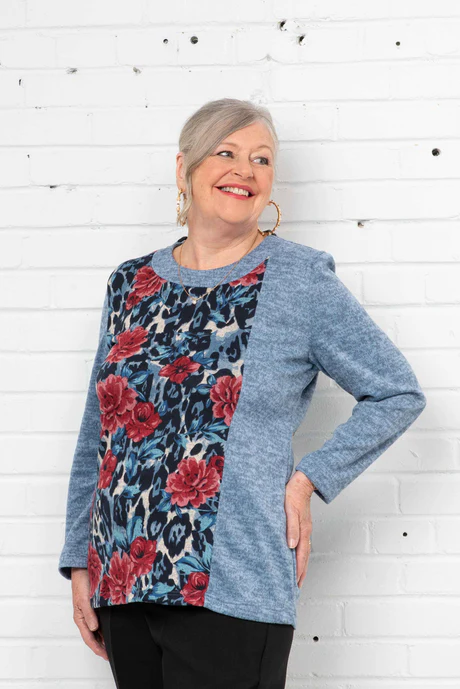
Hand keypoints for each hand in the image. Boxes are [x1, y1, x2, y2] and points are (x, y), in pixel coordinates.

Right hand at [71, 568, 107, 660]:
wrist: (83, 568)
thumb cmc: (81, 583)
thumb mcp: (84, 599)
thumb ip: (89, 614)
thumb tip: (94, 628)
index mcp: (80, 618)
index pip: (89, 638)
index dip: (97, 648)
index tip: (106, 655)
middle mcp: (86, 617)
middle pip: (94, 636)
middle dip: (101, 645)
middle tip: (111, 653)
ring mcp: (91, 612)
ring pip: (98, 629)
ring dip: (104, 637)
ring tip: (113, 644)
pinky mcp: (97, 605)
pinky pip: (102, 619)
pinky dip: (106, 626)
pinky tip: (113, 627)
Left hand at [284, 471, 314, 588]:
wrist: (301, 482)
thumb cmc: (293, 495)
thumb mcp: (289, 510)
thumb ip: (290, 528)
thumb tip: (291, 546)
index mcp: (303, 531)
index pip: (301, 556)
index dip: (298, 571)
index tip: (295, 584)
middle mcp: (306, 532)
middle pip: (304, 557)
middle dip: (300, 573)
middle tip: (296, 587)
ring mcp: (304, 529)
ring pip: (303, 551)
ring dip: (299, 565)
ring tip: (295, 577)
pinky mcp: (301, 525)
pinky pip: (301, 543)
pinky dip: (298, 553)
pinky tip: (293, 555)